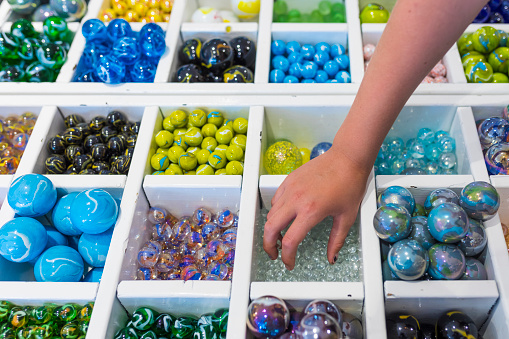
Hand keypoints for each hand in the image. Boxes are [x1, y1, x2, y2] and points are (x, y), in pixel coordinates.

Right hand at [263, 144, 369, 269]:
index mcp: (311, 211)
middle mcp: (296, 200)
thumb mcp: (347, 217)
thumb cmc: (350, 184)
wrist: (347, 158)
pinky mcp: (289, 180)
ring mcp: (290, 188)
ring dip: (272, 229)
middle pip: (270, 229)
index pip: (290, 241)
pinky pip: (276, 200)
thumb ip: (336, 240)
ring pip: (271, 214)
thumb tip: (332, 257)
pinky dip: (276, 212)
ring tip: (281, 236)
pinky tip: (285, 216)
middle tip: (274, 254)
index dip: (287, 257)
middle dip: (269, 246)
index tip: (290, 263)